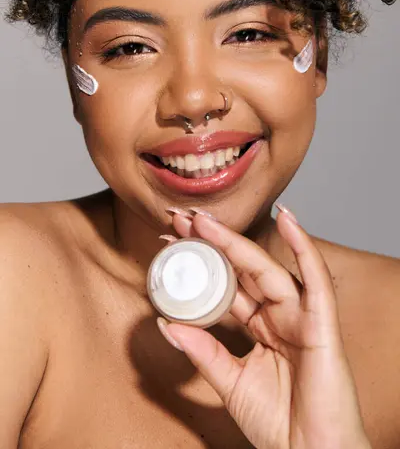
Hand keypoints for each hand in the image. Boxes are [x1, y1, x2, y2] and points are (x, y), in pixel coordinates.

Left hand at [157, 205, 370, 448]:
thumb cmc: (278, 425)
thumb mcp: (229, 382)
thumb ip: (203, 351)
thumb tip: (166, 323)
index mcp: (261, 327)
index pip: (228, 285)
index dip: (202, 263)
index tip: (171, 242)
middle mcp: (280, 316)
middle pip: (243, 270)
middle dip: (212, 243)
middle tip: (180, 221)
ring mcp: (301, 317)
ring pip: (268, 269)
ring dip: (237, 242)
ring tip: (205, 221)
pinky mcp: (322, 324)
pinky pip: (316, 279)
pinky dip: (304, 248)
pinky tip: (288, 220)